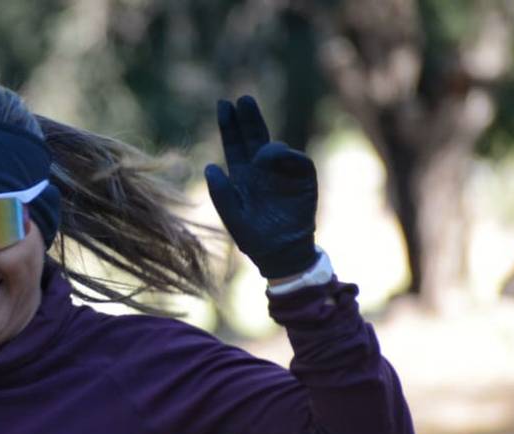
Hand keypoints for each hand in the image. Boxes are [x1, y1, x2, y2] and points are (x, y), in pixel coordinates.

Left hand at [204, 96, 318, 279]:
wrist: (282, 254)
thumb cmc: (255, 239)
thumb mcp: (233, 218)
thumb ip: (221, 194)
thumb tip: (210, 166)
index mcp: (243, 176)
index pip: (234, 144)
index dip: (229, 125)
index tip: (224, 104)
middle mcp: (262, 170)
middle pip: (254, 137)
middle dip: (249, 118)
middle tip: (243, 99)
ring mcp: (283, 173)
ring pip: (275, 146)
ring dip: (267, 146)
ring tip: (261, 157)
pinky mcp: (303, 179)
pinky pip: (298, 160)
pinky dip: (287, 156)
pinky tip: (276, 158)